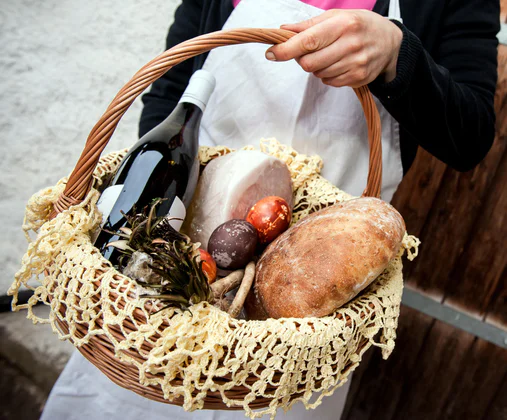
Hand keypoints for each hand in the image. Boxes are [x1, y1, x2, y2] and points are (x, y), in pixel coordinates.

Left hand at [265, 10, 402, 87]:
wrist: (390, 43)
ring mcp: (356, 63)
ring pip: (318, 74)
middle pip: (309, 63)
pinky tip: (338, 64)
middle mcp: (351, 44)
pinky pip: (329, 82)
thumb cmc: (359, 26)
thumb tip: (284, 30)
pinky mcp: (359, 78)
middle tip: (309, 52)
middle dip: (303, 59)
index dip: (286, 49)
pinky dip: (327, 75)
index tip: (271, 54)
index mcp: (343, 24)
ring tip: (330, 55)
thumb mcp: (337, 17)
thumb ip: (309, 26)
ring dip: (316, 67)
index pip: (308, 41)